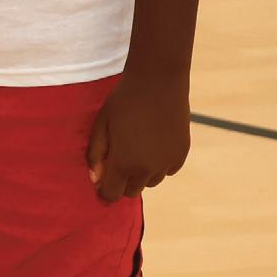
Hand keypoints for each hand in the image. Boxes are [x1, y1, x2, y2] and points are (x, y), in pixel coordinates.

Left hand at [86, 67, 191, 201]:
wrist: (158, 83)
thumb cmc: (123, 101)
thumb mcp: (101, 125)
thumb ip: (96, 154)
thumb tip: (95, 178)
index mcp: (124, 163)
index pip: (112, 193)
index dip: (104, 190)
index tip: (101, 180)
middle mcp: (148, 169)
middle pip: (131, 191)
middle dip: (121, 181)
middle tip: (117, 159)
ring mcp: (167, 163)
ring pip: (150, 182)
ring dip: (141, 174)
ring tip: (136, 148)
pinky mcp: (182, 154)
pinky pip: (167, 170)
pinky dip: (159, 164)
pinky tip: (153, 145)